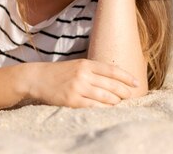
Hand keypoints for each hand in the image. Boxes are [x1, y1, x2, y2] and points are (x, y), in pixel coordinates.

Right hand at [23, 59, 138, 107]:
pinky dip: (103, 109)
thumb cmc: (58, 73)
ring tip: (118, 103)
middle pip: (112, 85)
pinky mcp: (71, 100)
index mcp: (85, 64)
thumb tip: (115, 80)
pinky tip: (106, 109)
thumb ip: (93, 71)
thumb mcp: (76, 66)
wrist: (36, 78)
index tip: (136, 83)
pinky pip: (94, 107)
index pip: (112, 70)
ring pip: (106, 98)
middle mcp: (83, 75)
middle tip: (130, 96)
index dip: (126, 77)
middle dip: (124, 92)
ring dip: (115, 102)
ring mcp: (77, 88)